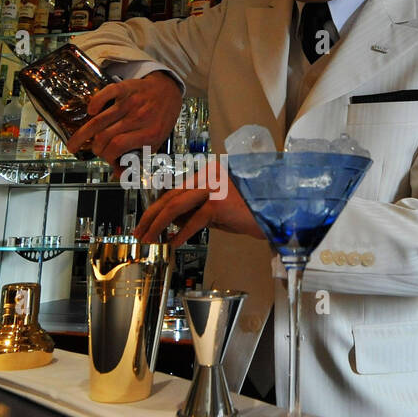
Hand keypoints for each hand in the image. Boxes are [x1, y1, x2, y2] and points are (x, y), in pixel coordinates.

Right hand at [66, 71, 182, 165]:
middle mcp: (139, 117)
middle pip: (106, 136)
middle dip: (96, 148)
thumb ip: (137, 159)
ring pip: (100, 120)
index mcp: (148, 133)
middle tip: (94, 151)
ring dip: (83, 134)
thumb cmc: (160, 120)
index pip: (118, 147)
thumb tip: (118, 174)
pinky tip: (90, 112)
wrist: (170, 92)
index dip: (107, 156)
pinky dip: (95, 102)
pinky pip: (106, 93)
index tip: (106, 159)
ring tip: (73, 145)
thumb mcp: (155, 143)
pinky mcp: (125, 88)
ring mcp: (131, 102)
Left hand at [133, 158, 263, 246]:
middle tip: (140, 231)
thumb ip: (196, 211)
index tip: (146, 221)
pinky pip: (194, 220)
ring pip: (176, 205)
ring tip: (150, 238)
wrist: (277, 212)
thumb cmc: (251, 211)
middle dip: (151, 216)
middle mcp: (208, 176)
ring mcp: (214, 188)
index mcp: (207, 173)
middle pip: (170, 196)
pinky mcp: (219, 203)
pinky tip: (173, 243)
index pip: (175, 190)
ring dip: (158, 224)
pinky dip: (181, 233)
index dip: (157, 207)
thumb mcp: (219, 211)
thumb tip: (171, 222)